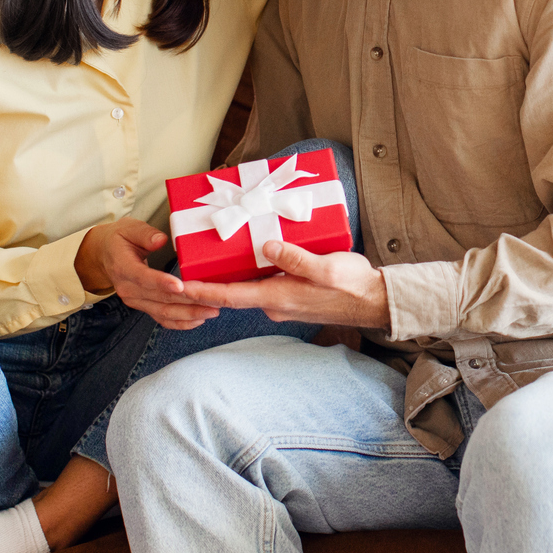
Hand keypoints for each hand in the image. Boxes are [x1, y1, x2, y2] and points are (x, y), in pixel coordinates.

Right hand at [89, 219, 223, 330]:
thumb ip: (145, 234)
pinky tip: (198, 319)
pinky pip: (162, 319)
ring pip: (163, 312)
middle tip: (211, 301)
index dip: (161, 282)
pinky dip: (180, 322)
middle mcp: (128, 288)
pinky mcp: (143, 306)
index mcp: (123, 267)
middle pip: (159, 299)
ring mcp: (135, 300)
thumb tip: (160, 240)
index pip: (142, 277)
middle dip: (186, 301)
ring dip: (188, 314)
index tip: (180, 285)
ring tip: (211, 311)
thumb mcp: (129, 228)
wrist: (104, 254)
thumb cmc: (120, 239)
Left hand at [180, 243, 390, 329]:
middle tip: (186, 264)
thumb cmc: (352, 285)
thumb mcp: (326, 267)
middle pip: (233, 293)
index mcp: (278, 297)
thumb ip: (296, 258)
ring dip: (230, 276)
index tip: (178, 286)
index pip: (230, 296)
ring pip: (249, 288)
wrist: (374, 301)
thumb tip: (266, 247)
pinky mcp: (292, 298)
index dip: (202, 291)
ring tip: (210, 255)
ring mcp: (283, 303)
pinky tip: (249, 256)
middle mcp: (275, 304)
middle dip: (208, 282)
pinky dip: (250, 274)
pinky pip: (263, 286)